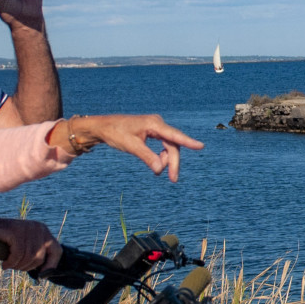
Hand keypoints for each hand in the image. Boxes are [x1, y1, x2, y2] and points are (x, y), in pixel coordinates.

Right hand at [0, 218, 60, 271]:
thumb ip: (35, 255)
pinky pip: (18, 253)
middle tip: (15, 267)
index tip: (41, 275)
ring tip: (8, 265)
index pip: (57, 251)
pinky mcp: (14, 231)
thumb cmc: (3, 242)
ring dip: (17, 266)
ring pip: (29, 256)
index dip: (51, 265)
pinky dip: (11, 262)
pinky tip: (5, 264)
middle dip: (27, 267)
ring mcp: (26, 228)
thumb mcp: (23, 247)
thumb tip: (45, 275)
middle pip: (40, 257)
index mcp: (42, 231)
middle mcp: (38, 228)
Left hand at [57, 114, 204, 181]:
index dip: (188, 142)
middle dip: (172, 162)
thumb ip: (146, 157)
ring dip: (166, 160)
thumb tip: (159, 169)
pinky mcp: (153, 132)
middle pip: (172, 145)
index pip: (174, 135)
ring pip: (169, 147)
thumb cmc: (115, 133)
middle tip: (173, 179)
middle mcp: (157, 124)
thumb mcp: (131, 146)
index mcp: (153, 124)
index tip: (201, 146)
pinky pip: (163, 146)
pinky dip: (160, 157)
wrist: (103, 127)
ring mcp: (156, 128)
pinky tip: (156, 165)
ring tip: (158, 173)